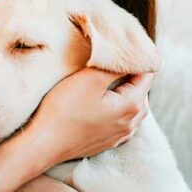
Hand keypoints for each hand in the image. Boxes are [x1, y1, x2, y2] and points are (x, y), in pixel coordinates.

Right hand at [24, 68, 154, 166]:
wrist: (44, 143)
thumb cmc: (65, 109)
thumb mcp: (90, 79)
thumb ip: (115, 67)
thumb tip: (133, 59)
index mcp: (132, 105)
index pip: (147, 76)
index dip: (139, 60)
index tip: (127, 49)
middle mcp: (131, 124)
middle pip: (142, 93)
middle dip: (133, 77)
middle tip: (118, 62)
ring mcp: (119, 136)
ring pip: (133, 109)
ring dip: (126, 94)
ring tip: (112, 81)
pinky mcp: (106, 143)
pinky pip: (121, 122)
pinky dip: (118, 110)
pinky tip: (105, 105)